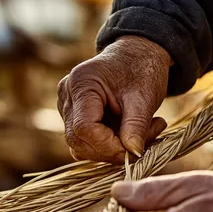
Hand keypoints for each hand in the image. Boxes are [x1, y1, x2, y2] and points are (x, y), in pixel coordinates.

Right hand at [57, 36, 171, 163]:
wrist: (137, 57)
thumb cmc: (141, 69)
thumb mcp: (144, 97)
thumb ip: (137, 126)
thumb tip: (133, 154)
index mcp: (82, 83)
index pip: (84, 128)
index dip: (108, 146)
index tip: (134, 150)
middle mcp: (67, 96)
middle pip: (79, 140)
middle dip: (111, 151)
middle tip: (143, 143)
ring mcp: (68, 108)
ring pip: (81, 146)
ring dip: (111, 151)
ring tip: (141, 135)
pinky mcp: (75, 117)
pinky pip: (86, 143)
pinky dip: (108, 147)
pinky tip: (128, 135)